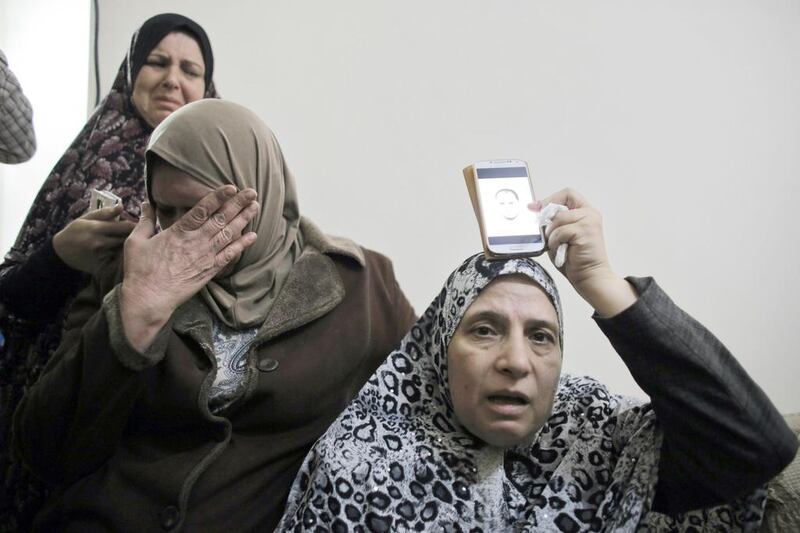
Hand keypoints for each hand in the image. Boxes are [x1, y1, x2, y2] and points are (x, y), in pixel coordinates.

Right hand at [53, 205, 136, 272]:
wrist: (60, 254)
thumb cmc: (74, 232)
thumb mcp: (86, 218)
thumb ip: (105, 213)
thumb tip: (122, 206)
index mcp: (97, 228)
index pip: (126, 226)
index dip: (136, 225)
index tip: (141, 224)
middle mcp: (101, 243)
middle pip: (128, 239)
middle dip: (136, 236)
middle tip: (141, 234)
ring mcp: (102, 256)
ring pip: (125, 250)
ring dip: (131, 247)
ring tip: (134, 243)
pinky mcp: (102, 266)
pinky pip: (118, 260)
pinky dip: (123, 256)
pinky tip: (125, 254)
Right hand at [120, 186, 258, 351]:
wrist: (149, 298)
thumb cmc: (140, 270)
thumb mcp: (136, 241)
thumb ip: (145, 221)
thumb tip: (146, 204)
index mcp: (179, 232)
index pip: (202, 209)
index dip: (218, 197)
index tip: (231, 187)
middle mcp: (196, 242)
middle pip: (221, 219)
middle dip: (238, 204)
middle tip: (252, 192)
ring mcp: (205, 256)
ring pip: (228, 234)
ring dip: (243, 219)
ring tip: (256, 207)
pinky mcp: (209, 270)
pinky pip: (229, 255)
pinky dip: (242, 245)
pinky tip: (253, 235)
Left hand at [531, 188, 636, 316]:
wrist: (590, 277)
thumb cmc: (574, 259)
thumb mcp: (560, 236)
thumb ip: (553, 223)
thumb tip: (534, 210)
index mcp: (586, 212)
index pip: (567, 194)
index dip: (549, 199)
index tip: (534, 208)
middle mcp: (590, 213)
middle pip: (560, 204)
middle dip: (547, 218)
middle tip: (545, 232)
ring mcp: (589, 221)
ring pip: (558, 219)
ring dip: (552, 235)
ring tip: (558, 246)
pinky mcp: (586, 231)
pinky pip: (560, 232)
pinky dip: (555, 243)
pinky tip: (562, 251)